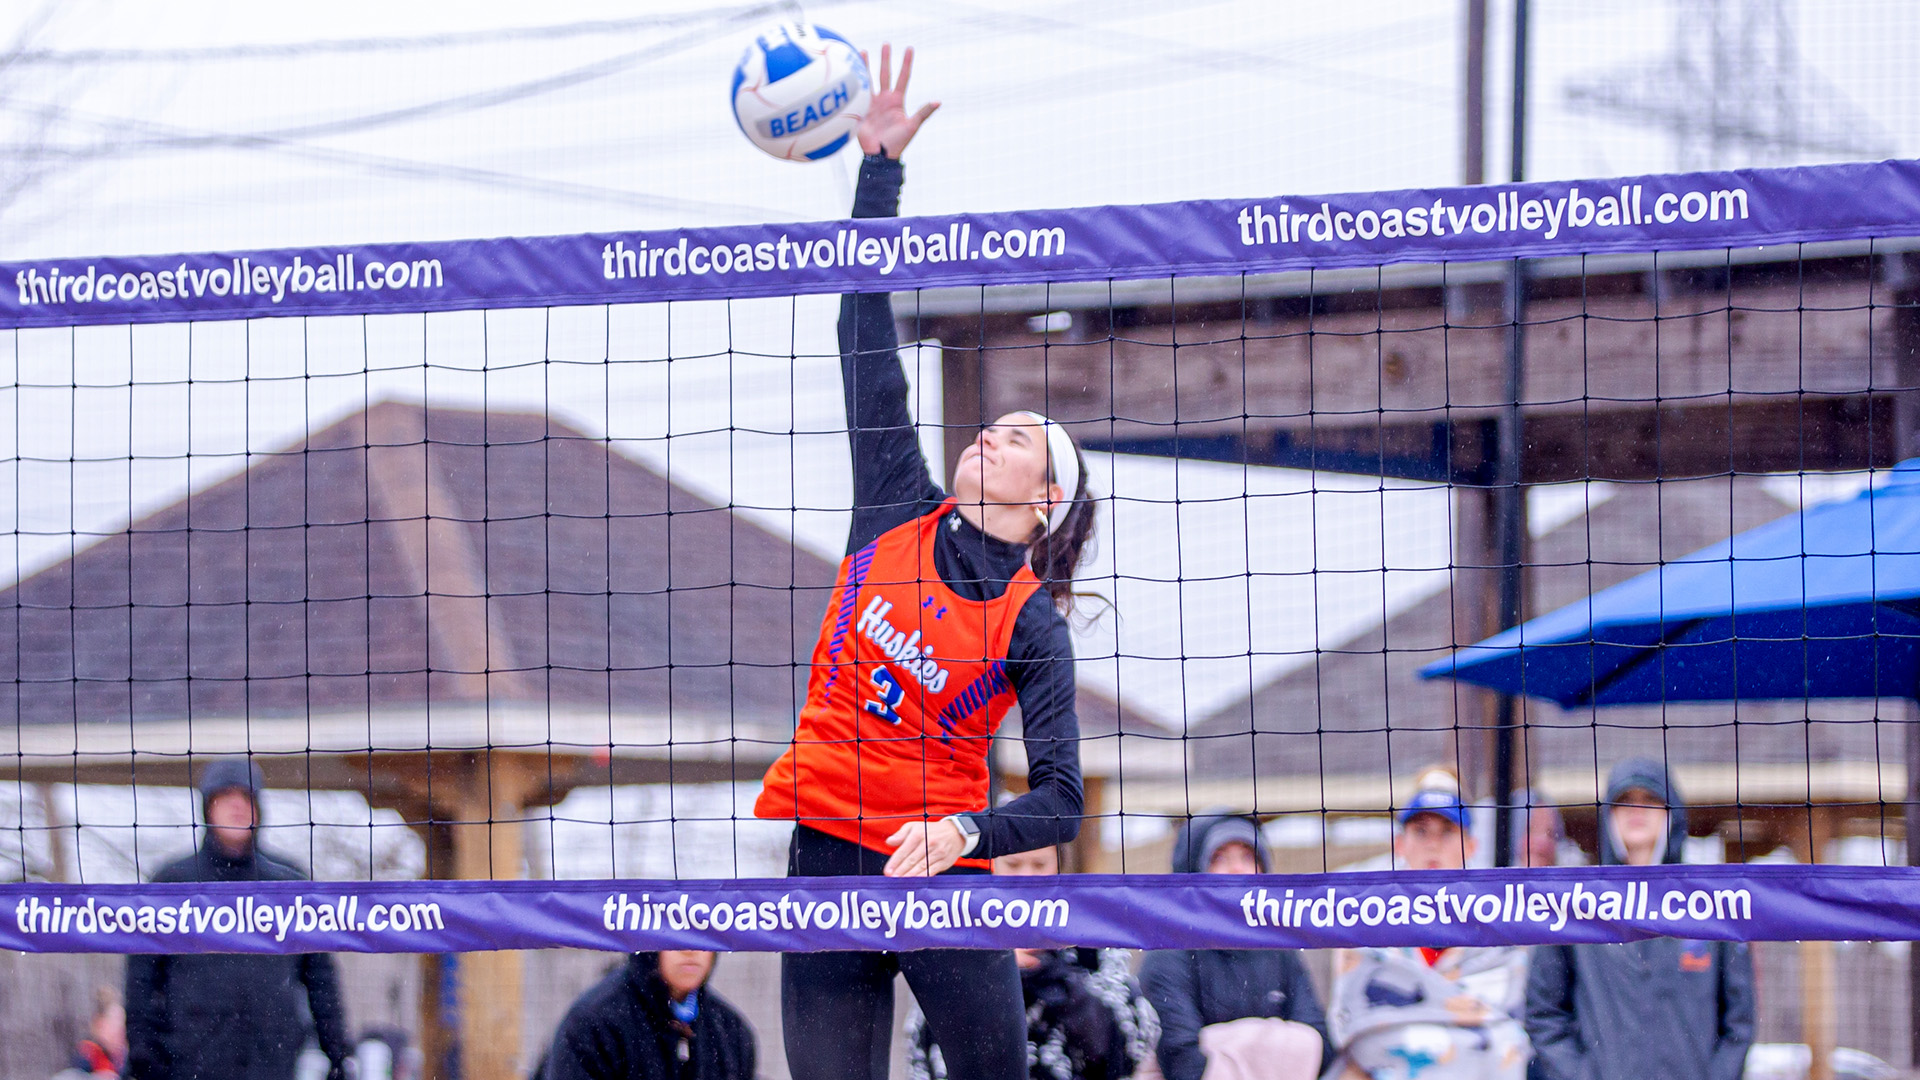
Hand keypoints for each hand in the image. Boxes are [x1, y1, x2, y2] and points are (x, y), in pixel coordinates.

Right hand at [857, 43, 939, 158]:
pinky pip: (857, 93)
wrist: (880, 155)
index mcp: (897, 101)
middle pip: (885, 74)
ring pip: (869, 80)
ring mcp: (872, 103)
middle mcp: (885, 99)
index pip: (903, 77)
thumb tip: (938, 101)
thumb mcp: (912, 126)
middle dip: (885, 59)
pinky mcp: (860, 109)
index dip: (906, 63)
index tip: (909, 48)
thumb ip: (923, 113)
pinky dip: (854, 82)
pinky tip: (849, 72)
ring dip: (866, 67)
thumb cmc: (898, 142)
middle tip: (885, 44)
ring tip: (863, 52)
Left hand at [884, 818, 965, 875]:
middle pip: (912, 860)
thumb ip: (901, 834)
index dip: (895, 861)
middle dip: (900, 870)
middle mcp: (929, 843)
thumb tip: (889, 842)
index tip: (887, 870)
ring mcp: (937, 853)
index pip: (904, 850)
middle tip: (891, 878)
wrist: (955, 833)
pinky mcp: (944, 862)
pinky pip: (931, 872)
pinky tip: (913, 882)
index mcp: (919, 834)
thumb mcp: (915, 826)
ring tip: (900, 882)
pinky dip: (921, 878)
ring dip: (909, 876)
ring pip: (921, 867)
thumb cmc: (930, 831)